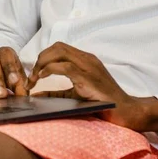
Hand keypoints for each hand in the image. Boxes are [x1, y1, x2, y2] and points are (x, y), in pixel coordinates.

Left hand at [26, 42, 157, 132]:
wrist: (126, 111)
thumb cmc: (104, 104)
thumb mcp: (76, 95)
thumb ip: (57, 93)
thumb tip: (36, 94)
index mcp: (86, 60)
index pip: (60, 48)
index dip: (44, 57)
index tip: (34, 73)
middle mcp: (87, 59)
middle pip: (57, 46)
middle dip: (40, 58)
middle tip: (32, 76)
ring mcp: (89, 66)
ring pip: (59, 52)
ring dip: (42, 63)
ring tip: (35, 78)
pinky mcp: (88, 77)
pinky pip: (65, 66)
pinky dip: (50, 69)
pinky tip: (43, 78)